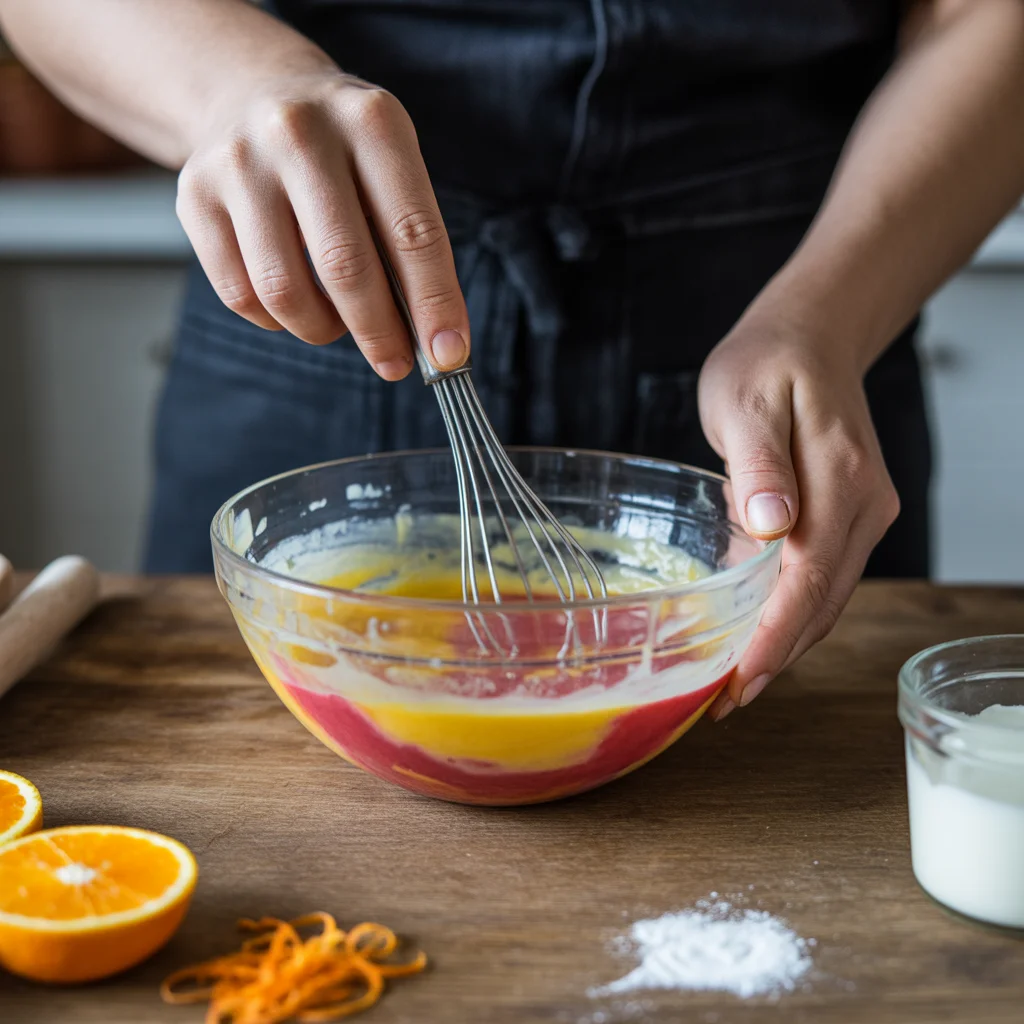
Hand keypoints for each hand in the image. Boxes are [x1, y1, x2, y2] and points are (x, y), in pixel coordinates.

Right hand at [176, 71, 468, 378]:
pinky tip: (295, 305)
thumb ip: (412, 244)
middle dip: (379, 332)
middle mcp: (300, 132)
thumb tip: (433, 339)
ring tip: (340, 326)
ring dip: (322, 329)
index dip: (434, 303)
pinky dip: (276, 320)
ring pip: (284, 290)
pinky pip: (240, 294)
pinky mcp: (194, 194)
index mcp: (371, 121)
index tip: (449, 355)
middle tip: (395, 363)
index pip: (413, 232)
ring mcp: (239, 162)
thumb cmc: (342, 150)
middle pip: (345, 266)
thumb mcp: (391, 167)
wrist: (254, 92)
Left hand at [697, 301, 900, 719]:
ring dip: (786, 643)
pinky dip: (793, 613)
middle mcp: (864, 504)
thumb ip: (758, 466)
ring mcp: (864, 511)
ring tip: (736, 683)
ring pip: (827, 597)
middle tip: (726, 702)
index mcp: (840, 480)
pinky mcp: (850, 513)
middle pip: (823, 601)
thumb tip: (772, 527)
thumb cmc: (768, 362)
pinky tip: (760, 634)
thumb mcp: (746, 402)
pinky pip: (823, 576)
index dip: (775, 638)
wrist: (809, 334)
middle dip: (777, 657)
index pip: (809, 580)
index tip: (740, 681)